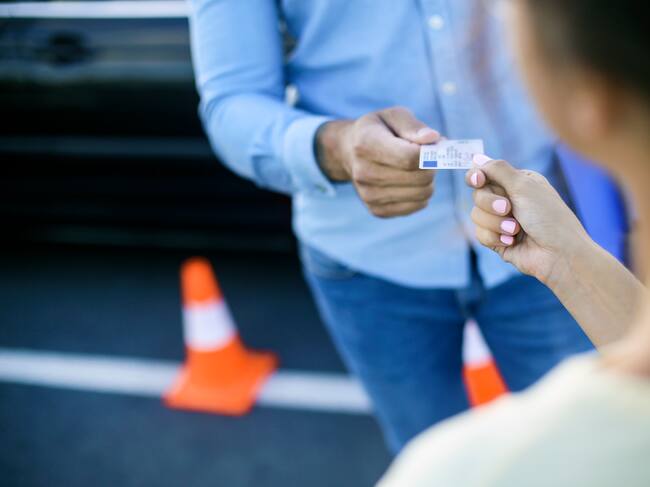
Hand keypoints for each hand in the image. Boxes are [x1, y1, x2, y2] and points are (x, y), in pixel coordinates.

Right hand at [316, 107, 439, 217]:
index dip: (430, 153)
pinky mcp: (377, 210)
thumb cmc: (379, 130)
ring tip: (416, 168)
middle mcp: (364, 172)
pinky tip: (409, 181)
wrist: (349, 152)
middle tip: (426, 156)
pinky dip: (421, 193)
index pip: (410, 157)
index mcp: (366, 143)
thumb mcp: (393, 116)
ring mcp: (368, 195)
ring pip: (423, 194)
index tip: (434, 146)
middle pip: (420, 177)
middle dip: (432, 166)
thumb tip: (433, 139)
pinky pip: (418, 205)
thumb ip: (413, 126)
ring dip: (427, 180)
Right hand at [465, 156, 590, 284]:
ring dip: (495, 223)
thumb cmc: (548, 217)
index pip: (485, 174)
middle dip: (491, 203)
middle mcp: (508, 200)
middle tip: (509, 209)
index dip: (476, 177)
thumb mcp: (524, 185)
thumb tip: (476, 158)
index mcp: (517, 182)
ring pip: (476, 215)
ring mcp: (501, 221)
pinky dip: (495, 237)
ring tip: (516, 230)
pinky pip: (480, 234)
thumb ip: (497, 169)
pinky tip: (512, 241)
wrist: (559, 254)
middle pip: (477, 195)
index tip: (478, 180)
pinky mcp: (497, 240)